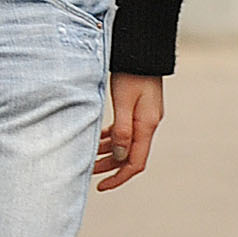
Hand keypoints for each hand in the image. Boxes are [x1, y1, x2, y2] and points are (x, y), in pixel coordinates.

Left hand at [92, 74, 163, 191]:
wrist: (141, 50)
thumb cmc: (131, 73)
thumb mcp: (123, 102)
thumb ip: (121, 131)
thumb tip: (118, 157)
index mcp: (147, 125)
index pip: (136, 163)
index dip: (119, 177)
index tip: (102, 186)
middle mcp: (149, 124)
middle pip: (130, 155)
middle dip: (110, 165)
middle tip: (89, 171)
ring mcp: (145, 117)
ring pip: (127, 143)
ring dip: (109, 151)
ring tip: (90, 154)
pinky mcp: (139, 109)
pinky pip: (126, 131)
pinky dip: (112, 137)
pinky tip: (98, 137)